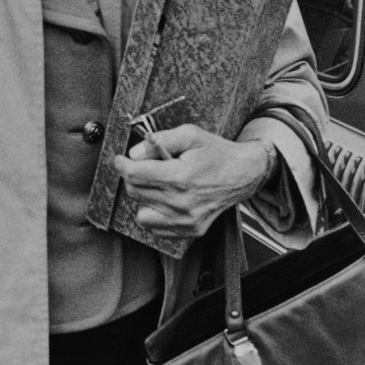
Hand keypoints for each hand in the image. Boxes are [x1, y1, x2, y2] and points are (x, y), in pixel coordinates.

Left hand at [113, 124, 269, 239]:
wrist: (244, 174)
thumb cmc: (216, 153)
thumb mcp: (190, 134)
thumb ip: (160, 140)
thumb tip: (134, 153)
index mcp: (181, 177)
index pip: (135, 174)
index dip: (121, 165)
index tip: (120, 160)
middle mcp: (182, 203)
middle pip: (134, 192)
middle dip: (133, 177)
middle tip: (145, 167)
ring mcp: (186, 220)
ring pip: (141, 213)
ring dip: (144, 198)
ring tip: (159, 186)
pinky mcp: (190, 230)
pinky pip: (155, 227)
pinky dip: (155, 213)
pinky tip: (167, 200)